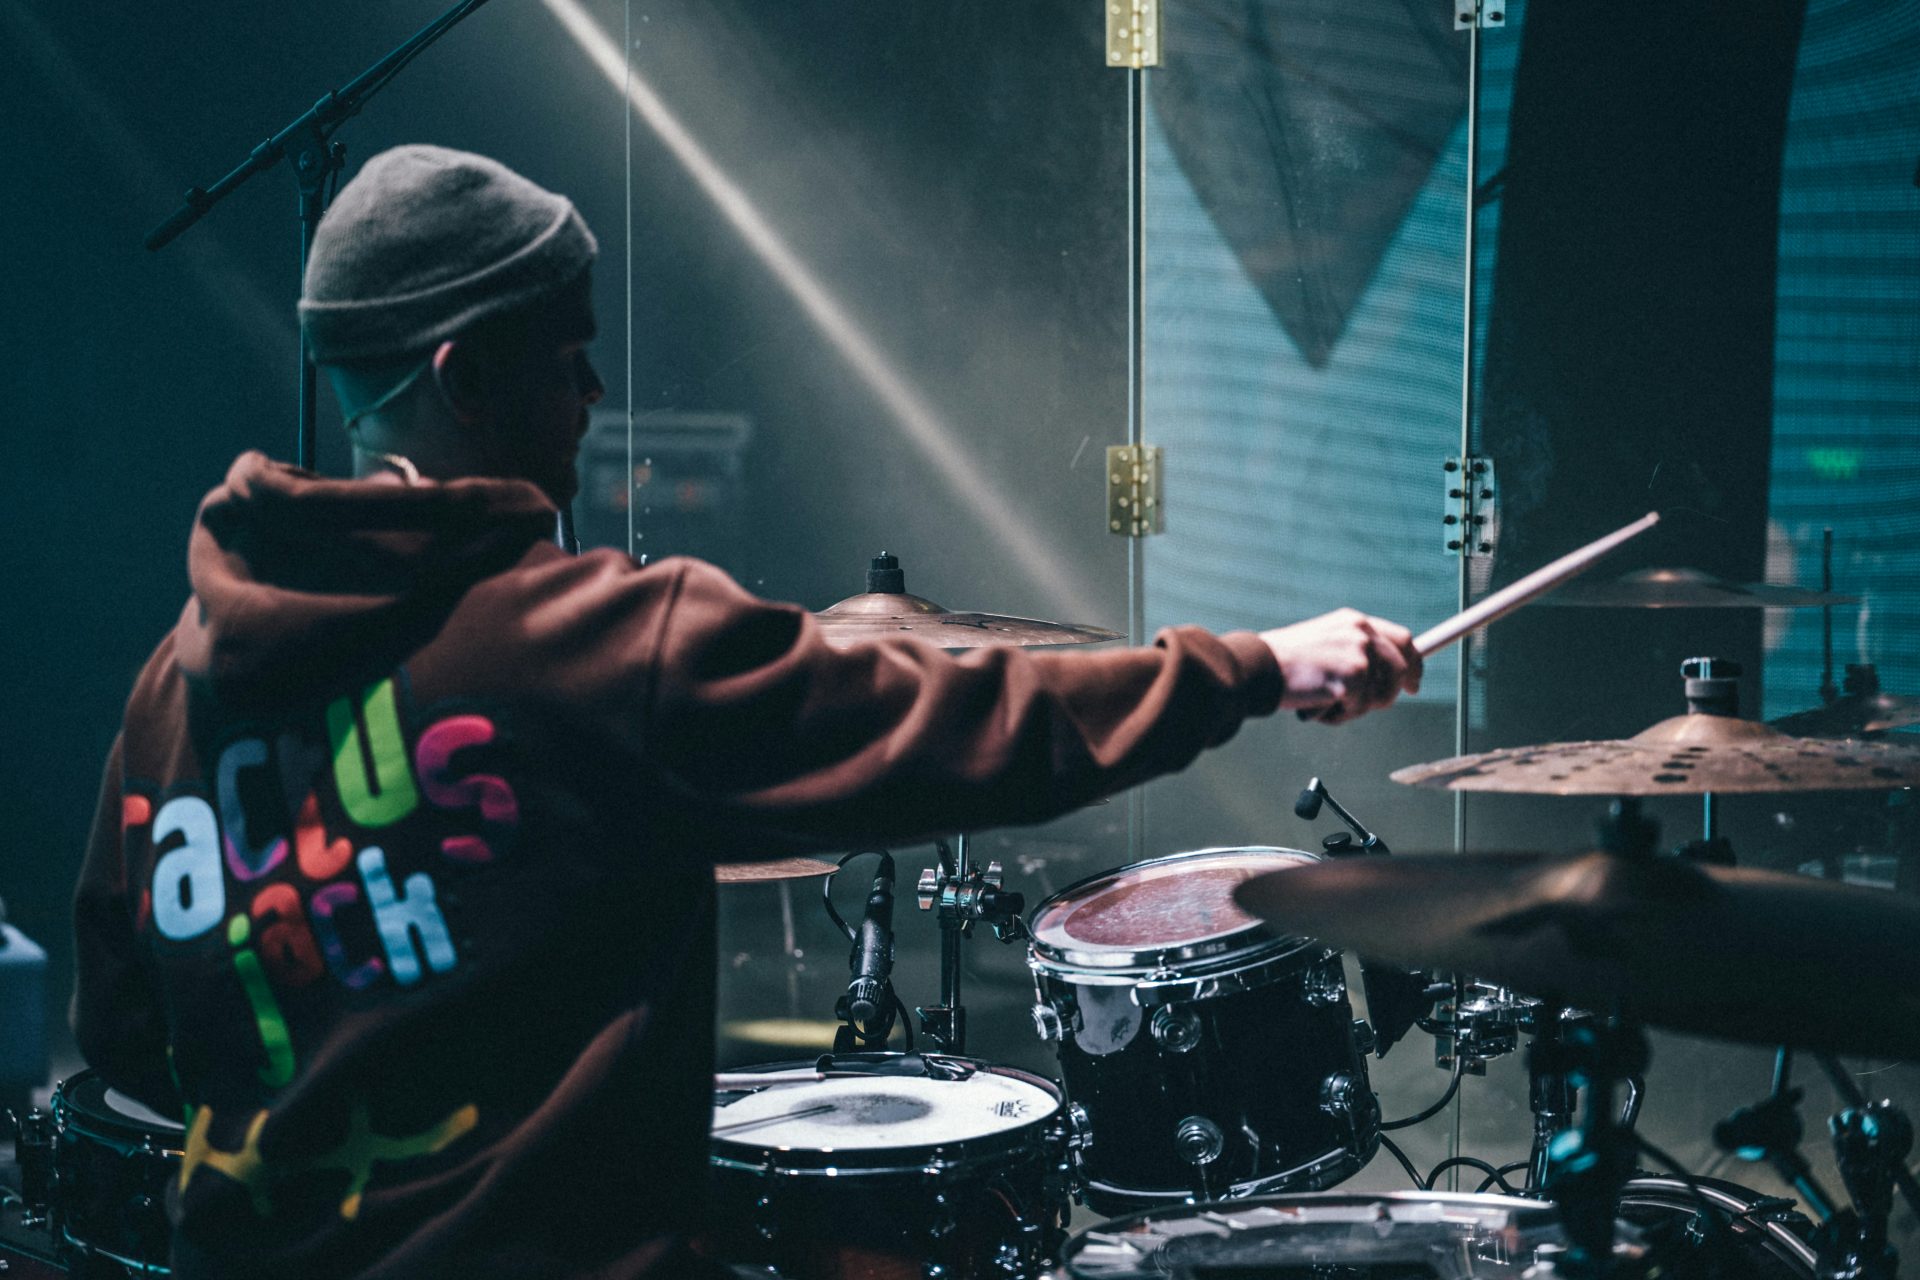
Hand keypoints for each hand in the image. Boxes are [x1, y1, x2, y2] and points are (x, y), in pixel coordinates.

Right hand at [1259, 608, 1421, 723]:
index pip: (1402, 639)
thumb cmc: (1282, 661)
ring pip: (1381, 695)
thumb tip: (1377, 675)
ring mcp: (1359, 655)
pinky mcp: (1353, 679)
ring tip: (1325, 701)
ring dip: (1355, 707)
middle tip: (1372, 705)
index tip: (1414, 681)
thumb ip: (1352, 650)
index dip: (1413, 662)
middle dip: (1390, 692)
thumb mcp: (1324, 642)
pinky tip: (1317, 705)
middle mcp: (1362, 634)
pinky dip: (1338, 715)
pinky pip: (1359, 709)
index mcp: (1354, 621)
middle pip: (1400, 669)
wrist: (1259, 667)